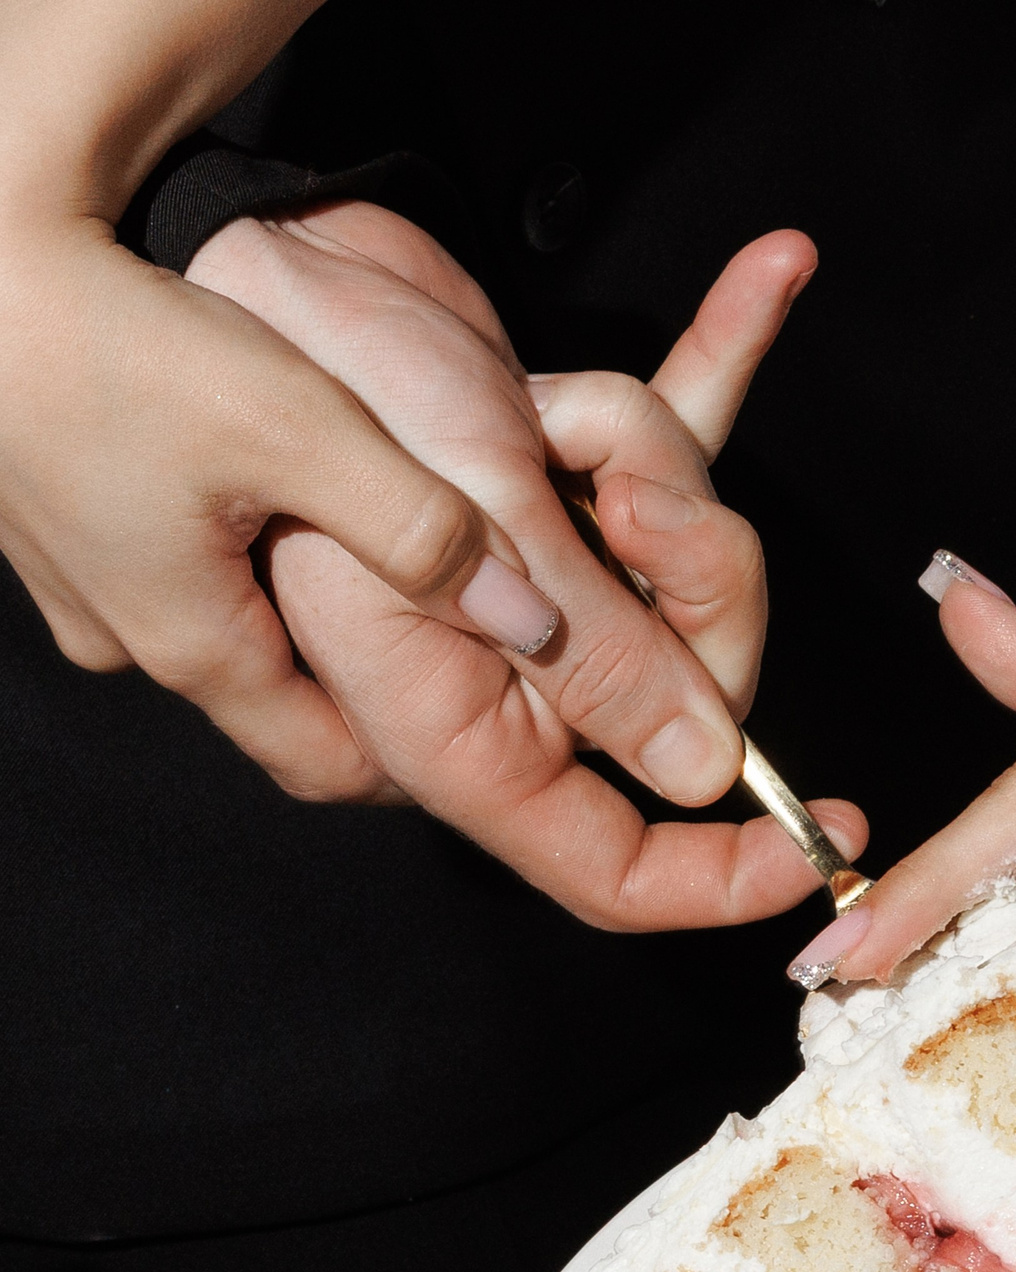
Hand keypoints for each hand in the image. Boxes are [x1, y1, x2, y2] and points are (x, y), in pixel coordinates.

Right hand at [0, 200, 544, 802]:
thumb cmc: (122, 340)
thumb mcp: (304, 433)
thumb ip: (425, 530)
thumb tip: (532, 623)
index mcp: (190, 644)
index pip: (326, 766)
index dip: (415, 762)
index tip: (493, 731)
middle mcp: (123, 632)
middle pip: (279, 699)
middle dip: (366, 681)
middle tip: (454, 642)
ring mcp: (80, 578)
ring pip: (224, 627)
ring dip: (302, 610)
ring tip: (379, 560)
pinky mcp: (60, 514)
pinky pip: (172, 564)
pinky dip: (238, 552)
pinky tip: (277, 492)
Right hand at [197, 205, 860, 928]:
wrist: (241, 253)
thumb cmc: (299, 380)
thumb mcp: (469, 531)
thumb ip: (593, 658)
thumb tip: (703, 770)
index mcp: (451, 730)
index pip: (605, 865)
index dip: (717, 876)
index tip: (829, 840)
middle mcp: (503, 673)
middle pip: (687, 689)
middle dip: (697, 582)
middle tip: (644, 500)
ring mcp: (539, 579)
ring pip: (689, 562)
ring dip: (654, 459)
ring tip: (553, 408)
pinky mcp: (560, 476)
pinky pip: (671, 439)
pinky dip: (717, 354)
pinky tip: (774, 270)